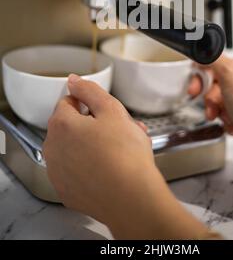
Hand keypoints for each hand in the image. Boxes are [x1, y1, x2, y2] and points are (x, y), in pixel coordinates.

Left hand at [44, 74, 218, 238]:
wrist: (133, 199)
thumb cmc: (124, 153)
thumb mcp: (112, 110)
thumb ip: (90, 91)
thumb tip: (74, 80)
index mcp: (61, 125)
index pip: (69, 102)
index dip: (90, 103)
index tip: (106, 111)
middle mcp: (52, 149)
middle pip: (72, 126)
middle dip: (95, 124)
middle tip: (120, 129)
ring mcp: (58, 173)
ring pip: (76, 149)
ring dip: (95, 144)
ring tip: (124, 148)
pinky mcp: (67, 192)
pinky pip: (77, 171)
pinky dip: (91, 167)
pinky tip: (113, 168)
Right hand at [189, 56, 232, 191]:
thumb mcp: (232, 76)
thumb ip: (215, 61)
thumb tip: (204, 53)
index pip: (220, 65)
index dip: (204, 77)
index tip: (195, 87)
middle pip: (219, 85)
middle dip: (212, 99)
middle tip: (211, 105)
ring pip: (222, 103)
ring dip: (219, 112)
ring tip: (224, 117)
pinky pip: (228, 117)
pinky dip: (227, 122)